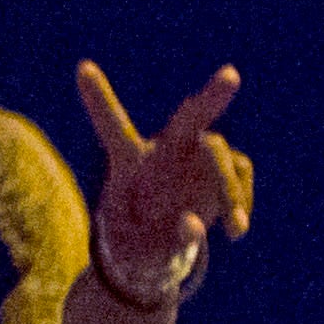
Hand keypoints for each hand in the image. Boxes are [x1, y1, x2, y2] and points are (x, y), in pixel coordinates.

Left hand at [74, 59, 252, 297]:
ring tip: (233, 226)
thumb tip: (190, 224)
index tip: (82, 67)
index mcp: (129, 163)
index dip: (98, 98)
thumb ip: (158, 244)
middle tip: (231, 76)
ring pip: (220, 152)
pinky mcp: (222, 171)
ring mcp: (195, 157)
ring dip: (228, 185)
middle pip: (189, 117)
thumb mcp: (136, 255)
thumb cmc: (135, 242)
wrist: (157, 243)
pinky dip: (242, 202)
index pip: (113, 126)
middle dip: (211, 96)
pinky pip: (240, 175)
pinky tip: (235, 230)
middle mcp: (165, 150)